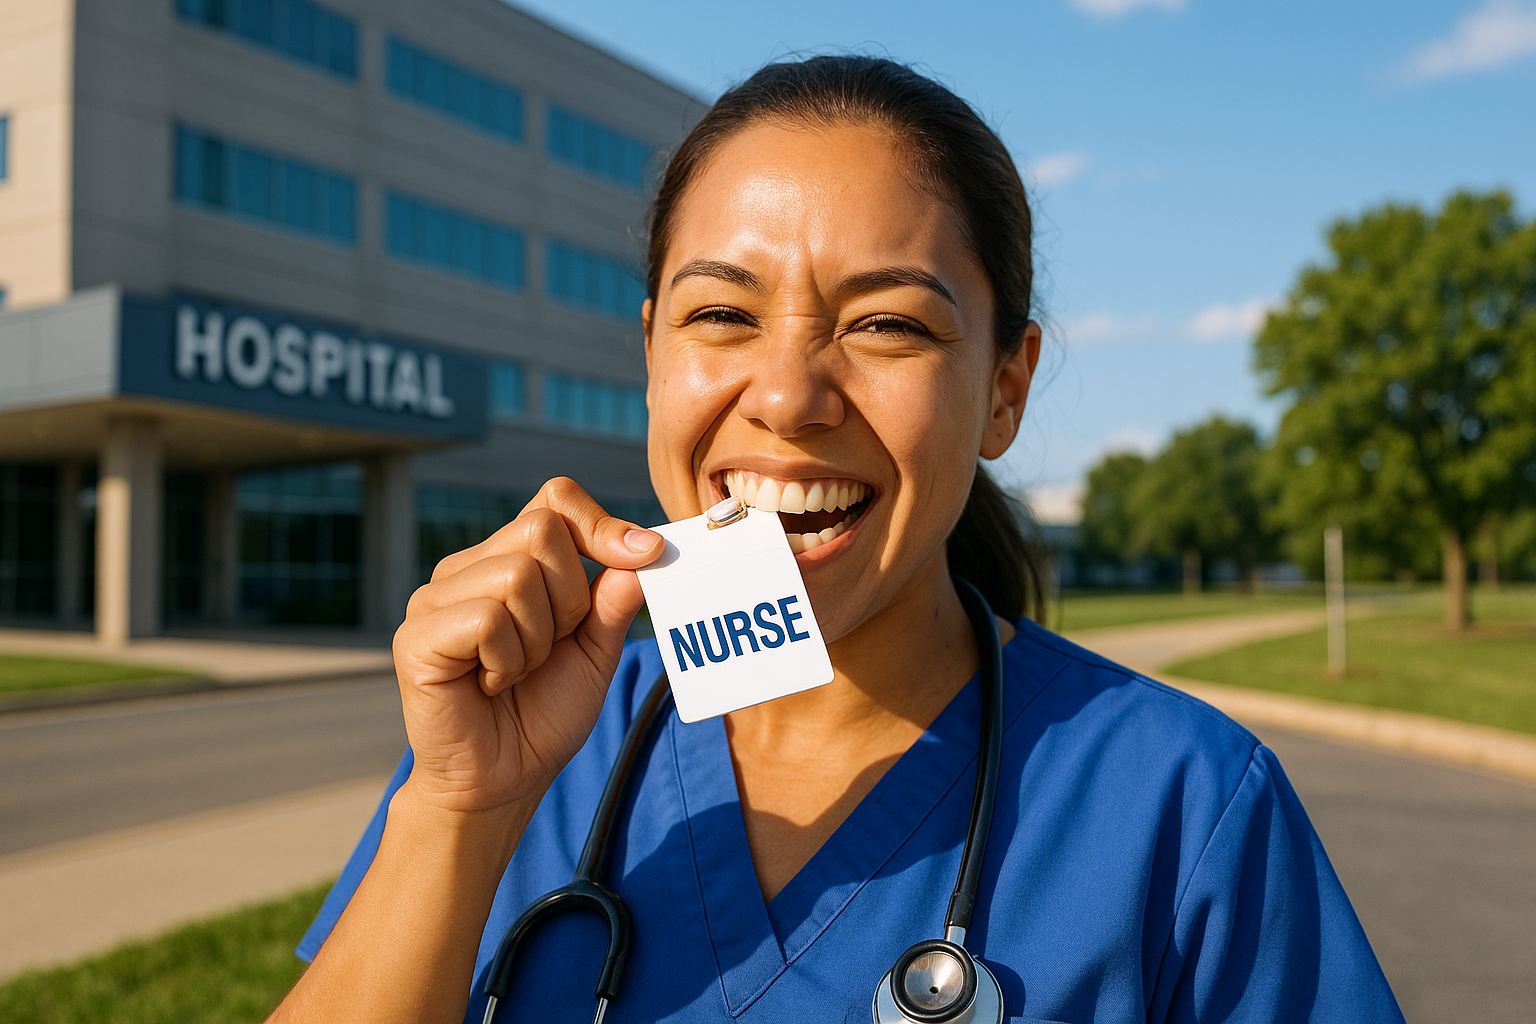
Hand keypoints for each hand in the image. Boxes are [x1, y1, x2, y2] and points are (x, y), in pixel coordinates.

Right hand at [391, 478, 664, 814]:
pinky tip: (492, 684)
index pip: (555, 498)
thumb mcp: (597, 651)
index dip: (601, 524)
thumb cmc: (544, 714)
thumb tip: (645, 549)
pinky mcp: (416, 635)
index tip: (644, 557)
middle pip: (542, 530)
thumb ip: (615, 600)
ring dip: (539, 638)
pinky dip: (508, 660)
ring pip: (518, 575)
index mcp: (509, 559)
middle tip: (550, 648)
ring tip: (517, 671)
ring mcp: (435, 597)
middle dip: (571, 598)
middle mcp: (468, 567)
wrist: (503, 781)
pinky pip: (487, 619)